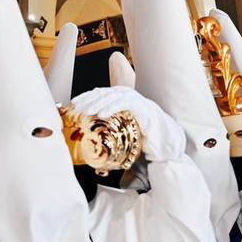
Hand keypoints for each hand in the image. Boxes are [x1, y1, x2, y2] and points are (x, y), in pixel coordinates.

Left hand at [70, 87, 184, 162]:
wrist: (168, 149)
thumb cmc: (145, 142)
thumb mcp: (123, 134)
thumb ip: (109, 129)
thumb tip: (89, 134)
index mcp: (124, 101)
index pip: (102, 93)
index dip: (87, 96)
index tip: (73, 104)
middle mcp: (132, 98)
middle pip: (107, 92)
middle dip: (89, 98)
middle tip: (76, 106)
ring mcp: (140, 102)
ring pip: (115, 95)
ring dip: (98, 101)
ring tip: (86, 109)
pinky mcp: (146, 109)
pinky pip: (127, 103)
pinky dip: (113, 106)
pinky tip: (102, 113)